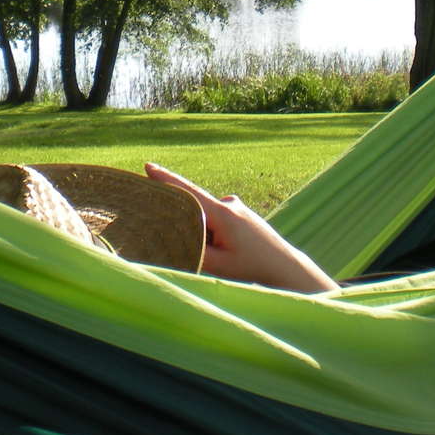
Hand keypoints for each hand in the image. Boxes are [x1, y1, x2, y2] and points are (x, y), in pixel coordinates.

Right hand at [144, 164, 338, 293]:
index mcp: (222, 213)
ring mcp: (237, 206)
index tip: (147, 166)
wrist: (286, 268)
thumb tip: (172, 238)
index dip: (166, 179)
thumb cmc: (253, 268)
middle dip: (190, 227)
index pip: (188, 192)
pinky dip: (215, 233)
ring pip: (207, 219)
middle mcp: (229, 203)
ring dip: (206, 235)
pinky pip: (217, 220)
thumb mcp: (218, 266)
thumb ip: (192, 249)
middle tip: (208, 250)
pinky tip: (231, 252)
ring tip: (228, 257)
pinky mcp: (241, 212)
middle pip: (195, 209)